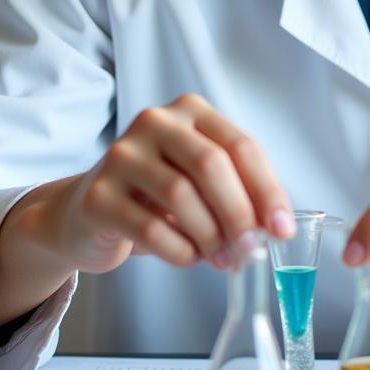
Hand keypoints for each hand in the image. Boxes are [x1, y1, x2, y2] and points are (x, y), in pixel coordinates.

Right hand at [43, 93, 294, 272]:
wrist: (88, 212)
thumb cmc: (157, 195)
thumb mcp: (201, 180)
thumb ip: (237, 192)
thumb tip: (275, 227)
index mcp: (190, 111)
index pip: (240, 145)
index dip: (267, 189)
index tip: (282, 228)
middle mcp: (155, 122)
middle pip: (211, 164)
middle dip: (239, 213)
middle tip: (251, 250)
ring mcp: (121, 155)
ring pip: (181, 195)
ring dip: (210, 236)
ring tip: (220, 258)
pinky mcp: (98, 194)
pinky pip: (150, 228)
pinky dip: (179, 251)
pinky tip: (188, 257)